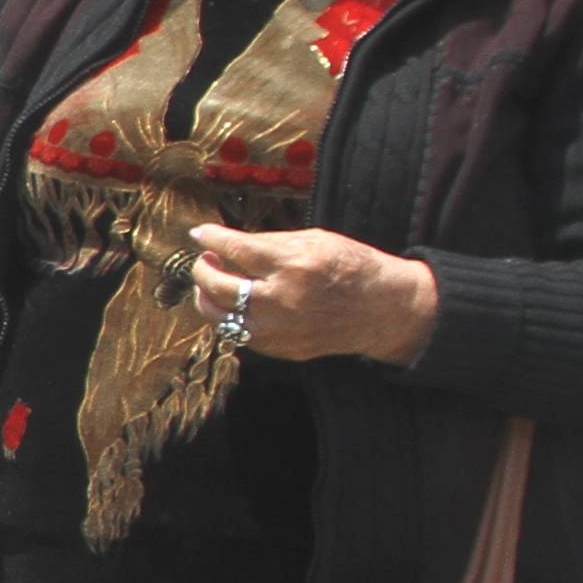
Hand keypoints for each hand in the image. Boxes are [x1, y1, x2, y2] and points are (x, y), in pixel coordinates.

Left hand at [187, 224, 439, 366]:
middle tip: (205, 259)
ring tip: (211, 283)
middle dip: (202, 269)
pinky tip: (233, 303)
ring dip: (207, 296)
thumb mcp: (315, 240)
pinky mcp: (280, 349)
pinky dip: (229, 316)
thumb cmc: (351, 267)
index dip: (212, 239)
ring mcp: (278, 329)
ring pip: (219, 317)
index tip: (200, 234)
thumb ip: (270, 243)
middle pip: (217, 286)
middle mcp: (280, 300)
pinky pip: (238, 333)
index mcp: (293, 265)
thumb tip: (229, 243)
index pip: (236, 249)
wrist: (382, 310)